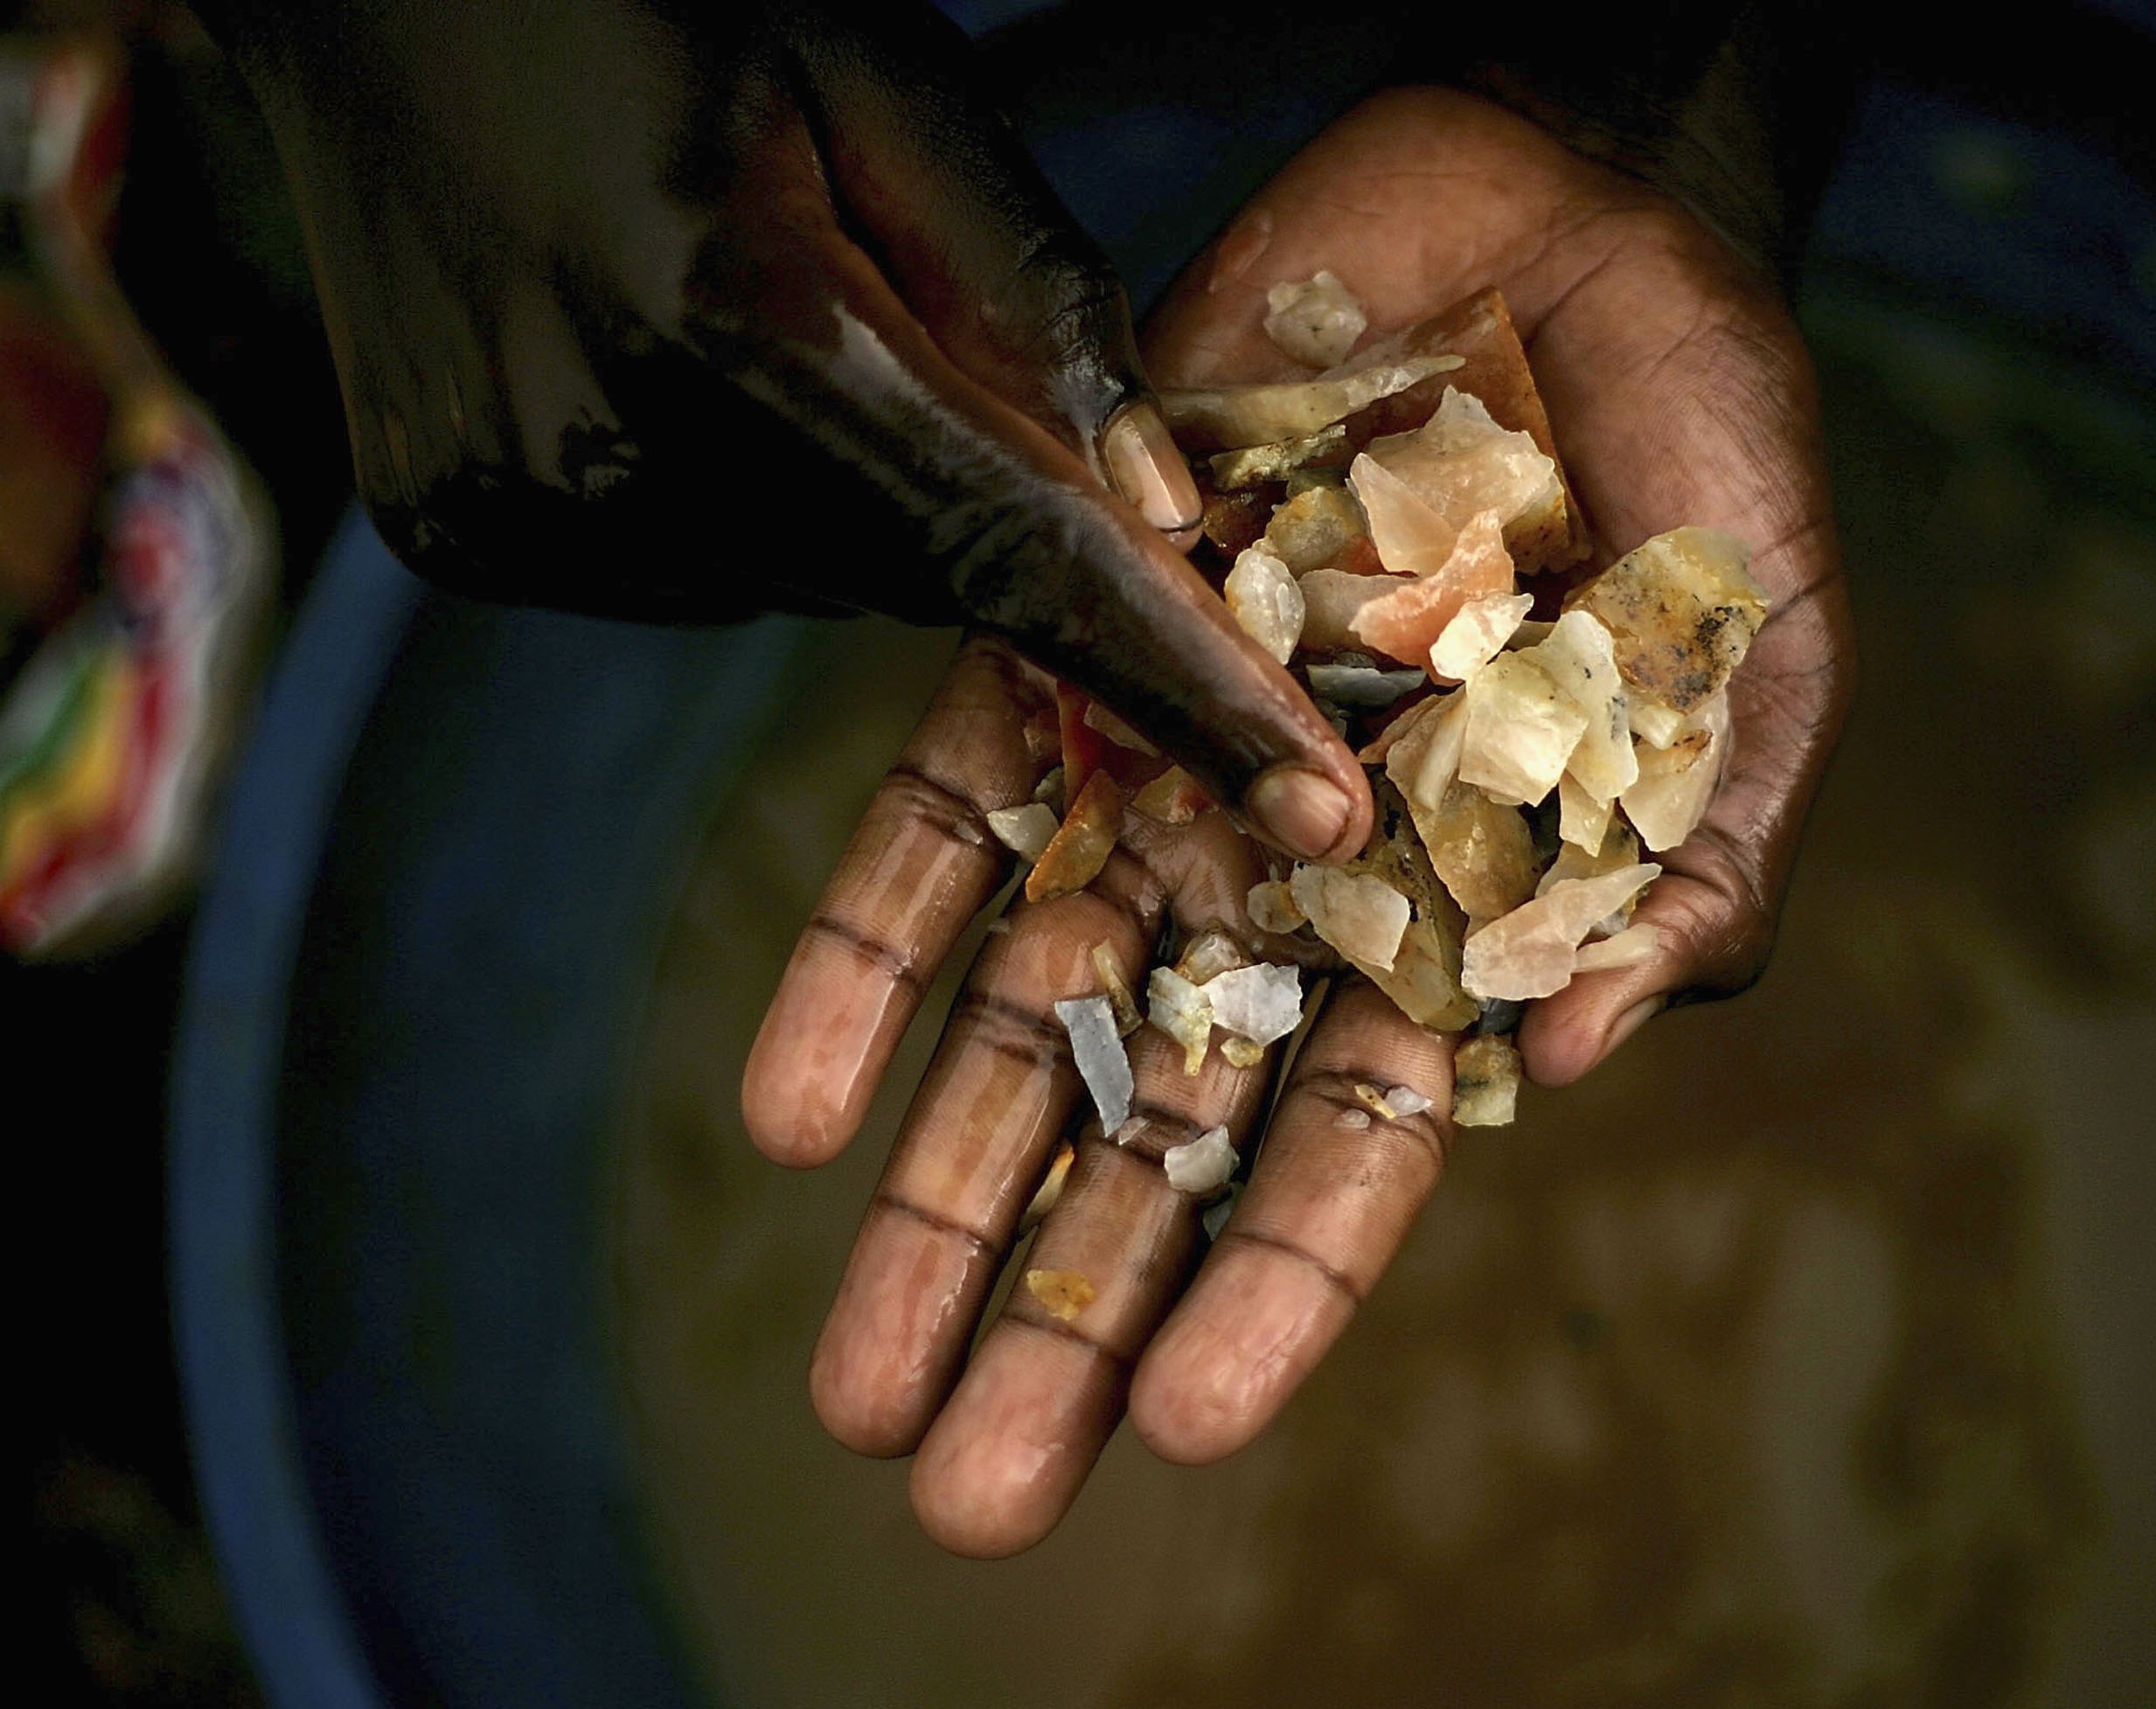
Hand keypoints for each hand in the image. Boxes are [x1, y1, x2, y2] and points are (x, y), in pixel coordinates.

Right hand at [204, 0, 1366, 853]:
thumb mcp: (892, 82)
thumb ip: (1034, 302)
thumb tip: (1158, 513)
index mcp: (740, 328)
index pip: (1017, 562)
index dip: (1181, 688)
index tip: (1312, 801)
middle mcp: (619, 455)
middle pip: (916, 578)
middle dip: (983, 502)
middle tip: (928, 344)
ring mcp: (527, 509)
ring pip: (808, 580)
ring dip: (854, 493)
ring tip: (768, 315)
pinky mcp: (464, 530)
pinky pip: (695, 567)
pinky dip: (743, 500)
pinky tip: (684, 359)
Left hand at [747, 87, 1851, 1556]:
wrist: (1570, 219)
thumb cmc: (1698, 460)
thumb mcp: (1755, 684)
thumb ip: (1688, 875)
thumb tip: (1567, 1062)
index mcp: (1455, 916)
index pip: (1356, 1143)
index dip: (1277, 1289)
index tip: (1180, 1430)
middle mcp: (1293, 874)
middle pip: (1167, 1124)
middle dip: (1071, 1304)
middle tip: (971, 1490)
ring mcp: (1170, 763)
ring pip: (1034, 1011)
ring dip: (946, 1193)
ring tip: (857, 1383)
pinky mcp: (1068, 636)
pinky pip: (940, 813)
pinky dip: (865, 958)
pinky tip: (790, 1121)